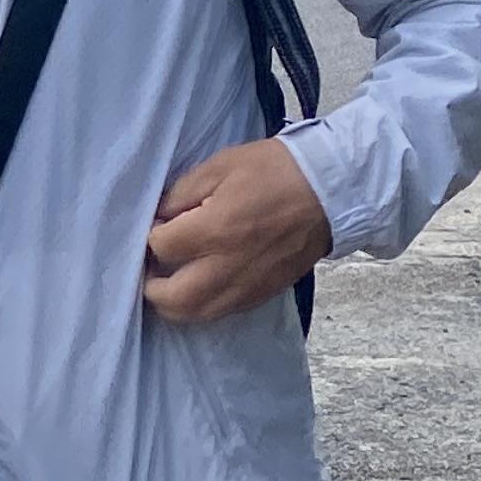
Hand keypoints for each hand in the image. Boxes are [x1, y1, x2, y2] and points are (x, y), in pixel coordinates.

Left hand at [141, 137, 333, 324]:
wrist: (331, 192)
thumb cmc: (274, 171)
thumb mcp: (221, 165)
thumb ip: (181, 193)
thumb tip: (160, 218)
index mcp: (214, 230)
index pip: (160, 248)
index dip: (150, 237)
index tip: (157, 225)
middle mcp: (226, 266)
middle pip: (170, 298)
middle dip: (150, 285)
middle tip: (149, 266)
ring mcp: (246, 286)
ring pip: (195, 314)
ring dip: (173, 303)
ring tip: (170, 281)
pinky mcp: (262, 294)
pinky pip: (221, 312)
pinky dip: (202, 305)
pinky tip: (200, 285)